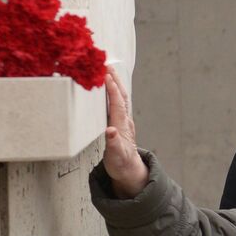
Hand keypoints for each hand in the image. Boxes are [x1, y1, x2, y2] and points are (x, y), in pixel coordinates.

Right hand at [103, 66, 148, 198]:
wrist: (128, 170)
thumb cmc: (120, 163)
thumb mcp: (115, 156)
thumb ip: (113, 144)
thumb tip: (110, 132)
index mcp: (122, 126)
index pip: (117, 103)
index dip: (112, 89)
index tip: (106, 75)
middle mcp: (124, 121)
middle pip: (121, 96)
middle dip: (115, 80)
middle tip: (106, 65)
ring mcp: (123, 121)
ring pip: (120, 98)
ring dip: (115, 83)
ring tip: (108, 70)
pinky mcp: (120, 122)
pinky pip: (117, 102)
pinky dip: (113, 92)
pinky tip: (108, 87)